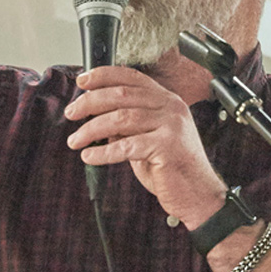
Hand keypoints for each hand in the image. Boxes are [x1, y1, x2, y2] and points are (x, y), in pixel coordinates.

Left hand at [65, 66, 225, 225]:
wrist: (199, 195)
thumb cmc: (172, 168)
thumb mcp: (147, 139)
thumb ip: (127, 125)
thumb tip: (95, 116)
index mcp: (167, 100)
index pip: (131, 77)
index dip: (104, 76)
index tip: (82, 81)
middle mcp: (171, 107)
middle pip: (121, 94)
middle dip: (90, 103)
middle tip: (71, 114)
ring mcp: (172, 125)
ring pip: (121, 118)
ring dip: (91, 129)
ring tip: (75, 140)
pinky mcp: (168, 146)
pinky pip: (126, 146)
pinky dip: (103, 152)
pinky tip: (89, 157)